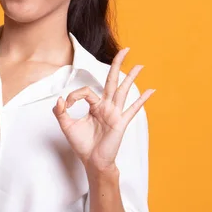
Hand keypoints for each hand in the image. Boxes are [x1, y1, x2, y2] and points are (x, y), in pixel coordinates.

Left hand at [52, 48, 154, 172]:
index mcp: (95, 106)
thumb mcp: (66, 126)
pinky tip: (152, 91)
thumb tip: (59, 99)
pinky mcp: (120, 122)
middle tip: (125, 50)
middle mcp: (106, 107)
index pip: (86, 91)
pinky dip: (142, 100)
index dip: (73, 96)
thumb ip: (60, 112)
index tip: (65, 105)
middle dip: (117, 65)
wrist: (92, 161)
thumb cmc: (82, 144)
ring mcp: (115, 113)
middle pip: (112, 81)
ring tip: (140, 65)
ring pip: (123, 91)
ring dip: (131, 77)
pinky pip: (133, 109)